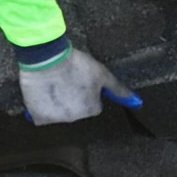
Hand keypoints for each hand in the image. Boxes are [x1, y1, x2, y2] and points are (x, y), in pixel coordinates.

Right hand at [18, 46, 141, 124]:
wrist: (46, 58)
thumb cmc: (75, 64)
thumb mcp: (101, 74)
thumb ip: (118, 90)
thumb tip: (137, 103)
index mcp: (91, 109)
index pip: (91, 104)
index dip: (85, 91)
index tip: (79, 80)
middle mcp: (75, 118)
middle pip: (75, 109)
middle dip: (71, 98)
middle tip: (65, 80)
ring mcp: (56, 119)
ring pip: (58, 113)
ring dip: (57, 103)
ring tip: (53, 84)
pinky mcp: (39, 117)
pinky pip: (41, 116)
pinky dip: (41, 107)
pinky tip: (42, 92)